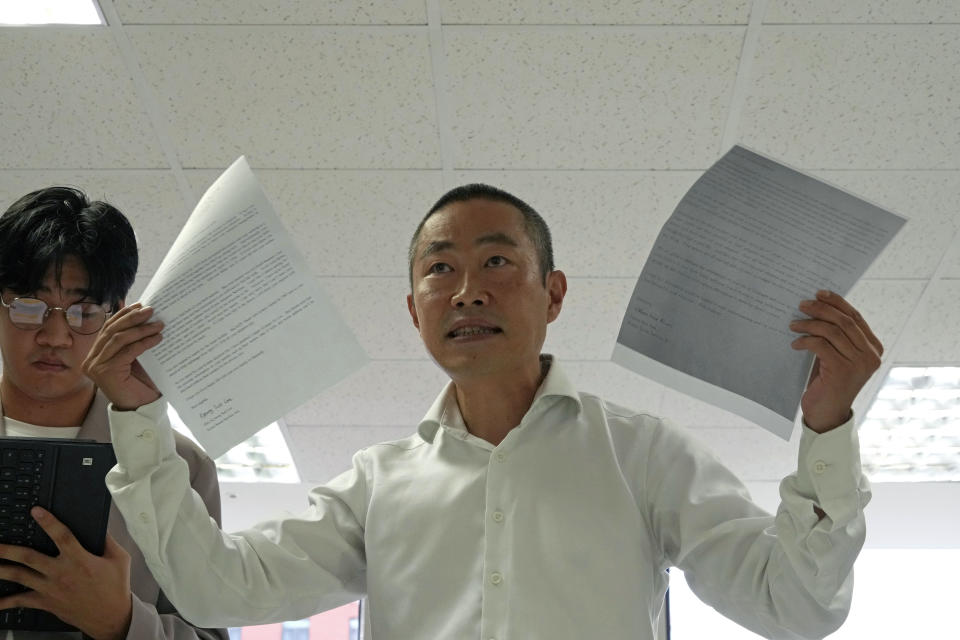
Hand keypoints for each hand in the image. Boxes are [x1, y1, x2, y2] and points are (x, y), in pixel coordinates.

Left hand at [0, 507, 131, 638]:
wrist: (110, 617)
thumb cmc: (115, 588)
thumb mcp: (119, 560)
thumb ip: (108, 541)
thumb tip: (99, 526)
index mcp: (80, 560)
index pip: (61, 536)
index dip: (48, 522)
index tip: (36, 511)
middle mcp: (61, 573)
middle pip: (29, 557)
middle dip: (8, 549)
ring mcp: (50, 589)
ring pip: (20, 576)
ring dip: (2, 568)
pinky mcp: (46, 602)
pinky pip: (20, 601)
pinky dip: (4, 602)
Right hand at [83, 303, 162, 410]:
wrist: (141, 409)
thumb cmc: (139, 384)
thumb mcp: (133, 358)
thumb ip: (131, 341)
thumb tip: (142, 314)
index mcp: (95, 354)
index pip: (107, 328)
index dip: (123, 315)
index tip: (139, 305)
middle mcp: (91, 360)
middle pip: (112, 331)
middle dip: (132, 318)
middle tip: (151, 310)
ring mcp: (96, 366)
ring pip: (119, 339)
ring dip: (141, 329)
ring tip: (158, 324)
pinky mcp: (106, 372)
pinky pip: (128, 351)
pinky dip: (144, 342)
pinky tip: (157, 338)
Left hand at [790, 290, 882, 432]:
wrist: (825, 414)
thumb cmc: (827, 383)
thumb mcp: (835, 356)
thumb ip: (836, 336)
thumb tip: (818, 307)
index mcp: (873, 349)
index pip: (855, 318)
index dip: (837, 303)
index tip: (819, 293)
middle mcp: (871, 356)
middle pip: (844, 321)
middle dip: (821, 309)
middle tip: (801, 305)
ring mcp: (859, 364)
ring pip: (832, 331)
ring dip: (809, 324)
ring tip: (793, 324)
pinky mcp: (842, 371)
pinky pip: (821, 345)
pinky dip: (805, 340)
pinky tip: (795, 344)